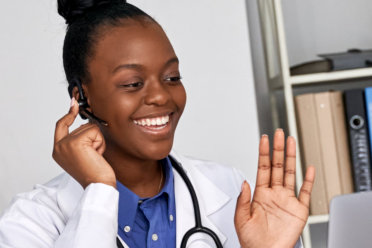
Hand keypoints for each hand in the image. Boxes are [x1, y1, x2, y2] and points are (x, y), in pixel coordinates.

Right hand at [52, 97, 115, 188]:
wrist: (99, 185)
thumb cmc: (95, 174)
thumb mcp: (83, 155)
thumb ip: (80, 140)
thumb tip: (89, 124)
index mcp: (58, 151)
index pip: (61, 126)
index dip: (68, 114)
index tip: (74, 104)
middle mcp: (58, 147)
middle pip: (81, 126)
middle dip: (93, 138)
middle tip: (93, 155)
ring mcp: (66, 144)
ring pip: (89, 128)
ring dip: (97, 141)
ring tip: (94, 156)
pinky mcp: (76, 142)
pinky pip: (94, 131)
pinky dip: (100, 142)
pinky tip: (97, 154)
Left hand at [234, 129, 314, 247]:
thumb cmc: (252, 239)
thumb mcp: (240, 218)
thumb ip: (242, 199)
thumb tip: (243, 182)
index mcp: (260, 194)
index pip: (262, 167)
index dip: (263, 153)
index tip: (263, 139)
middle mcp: (274, 193)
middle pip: (277, 165)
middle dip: (277, 149)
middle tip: (278, 133)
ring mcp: (286, 199)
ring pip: (290, 173)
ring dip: (291, 157)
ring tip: (291, 142)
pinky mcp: (298, 209)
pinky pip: (304, 191)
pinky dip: (308, 180)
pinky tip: (308, 168)